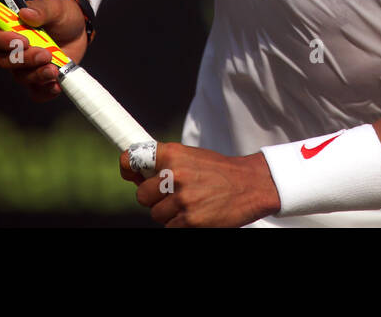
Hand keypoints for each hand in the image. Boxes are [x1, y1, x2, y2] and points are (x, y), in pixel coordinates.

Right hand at [0, 0, 87, 100]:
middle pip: (5, 61)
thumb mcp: (55, 7)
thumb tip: (25, 13)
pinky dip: (45, 91)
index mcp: (9, 28)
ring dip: (37, 75)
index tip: (23, 41)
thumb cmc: (61, 14)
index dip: (3, 41)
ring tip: (54, 69)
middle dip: (25, 60)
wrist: (78, 29)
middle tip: (45, 54)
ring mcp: (25, 66)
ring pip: (21, 77)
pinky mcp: (38, 79)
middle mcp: (11, 50)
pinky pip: (36, 92)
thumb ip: (41, 10)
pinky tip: (56, 85)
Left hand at [120, 143, 280, 227]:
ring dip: (169, 213)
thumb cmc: (220, 171)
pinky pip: (170, 227)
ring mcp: (182, 198)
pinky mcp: (190, 220)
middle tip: (173, 195)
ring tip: (191, 203)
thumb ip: (167, 164)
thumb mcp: (192, 157)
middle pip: (142, 196)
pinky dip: (181, 224)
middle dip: (154, 199)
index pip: (133, 159)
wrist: (252, 184)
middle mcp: (174, 174)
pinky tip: (197, 214)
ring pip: (156, 214)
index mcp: (173, 154)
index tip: (129, 173)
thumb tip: (137, 175)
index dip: (128, 168)